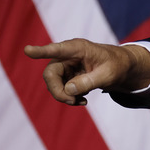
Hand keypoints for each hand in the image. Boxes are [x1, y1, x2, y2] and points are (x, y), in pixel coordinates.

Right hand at [24, 39, 149, 105]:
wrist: (122, 67)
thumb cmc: (117, 65)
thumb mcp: (109, 75)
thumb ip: (89, 81)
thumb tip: (68, 90)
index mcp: (79, 48)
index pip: (58, 50)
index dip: (42, 51)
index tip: (28, 50)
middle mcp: (68, 55)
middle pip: (50, 74)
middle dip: (58, 91)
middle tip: (73, 101)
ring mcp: (66, 65)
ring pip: (53, 84)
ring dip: (64, 96)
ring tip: (82, 101)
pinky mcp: (67, 75)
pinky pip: (60, 89)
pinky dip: (68, 97)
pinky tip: (81, 100)